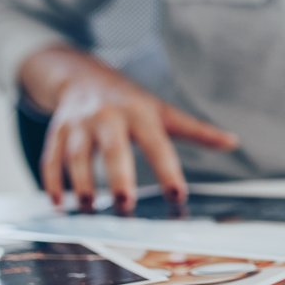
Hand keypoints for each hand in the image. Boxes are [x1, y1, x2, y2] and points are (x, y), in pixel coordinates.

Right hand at [21, 47, 237, 212]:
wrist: (82, 75)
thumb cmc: (131, 101)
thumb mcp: (164, 112)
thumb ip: (196, 131)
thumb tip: (233, 142)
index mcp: (140, 114)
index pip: (157, 144)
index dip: (168, 169)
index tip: (178, 196)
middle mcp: (108, 117)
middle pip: (113, 147)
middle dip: (118, 176)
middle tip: (126, 205)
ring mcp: (79, 124)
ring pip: (77, 154)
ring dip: (81, 183)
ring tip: (89, 210)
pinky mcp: (57, 131)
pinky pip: (51, 157)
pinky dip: (53, 180)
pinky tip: (59, 204)